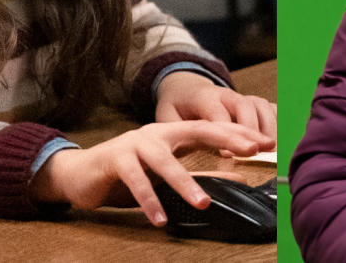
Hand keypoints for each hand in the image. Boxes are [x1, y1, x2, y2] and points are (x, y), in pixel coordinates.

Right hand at [29, 120, 273, 225]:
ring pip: (164, 161)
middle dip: (226, 138)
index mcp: (171, 133)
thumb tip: (236, 179)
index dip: (238, 133)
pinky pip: (136, 180)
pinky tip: (159, 218)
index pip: (210, 128)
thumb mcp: (165, 172)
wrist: (79, 173)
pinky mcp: (115, 159)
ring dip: (184, 183)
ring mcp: (134, 144)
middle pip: (196, 130)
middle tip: (251, 151)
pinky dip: (148, 200)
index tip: (265, 141)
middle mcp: (156, 133)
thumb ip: (195, 173)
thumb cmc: (126, 173)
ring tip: (203, 203)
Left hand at [155, 71, 276, 140]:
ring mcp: (241, 96)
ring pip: (260, 106)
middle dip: (251, 129)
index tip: (227, 153)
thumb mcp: (166, 116)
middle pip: (244, 106)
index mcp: (203, 96)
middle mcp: (225, 94)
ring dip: (268, 126)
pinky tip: (284, 138)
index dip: (223, 131)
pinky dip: (279, 121)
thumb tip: (182, 152)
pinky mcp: (253, 102)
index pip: (216, 112)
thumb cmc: (177, 107)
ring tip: (272, 150)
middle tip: (256, 151)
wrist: (186, 87)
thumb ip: (176, 130)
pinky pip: (270, 107)